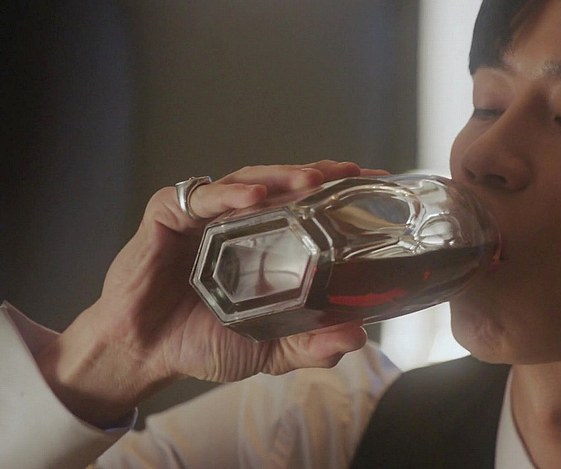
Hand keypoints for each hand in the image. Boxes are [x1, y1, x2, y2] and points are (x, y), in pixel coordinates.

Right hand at [35, 161, 387, 427]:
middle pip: (285, 186)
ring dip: (281, 176)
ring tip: (311, 179)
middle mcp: (239, 223)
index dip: (340, 194)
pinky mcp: (169, 215)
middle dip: (320, 174)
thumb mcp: (269, 349)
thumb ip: (310, 344)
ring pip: (248, 181)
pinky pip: (201, 198)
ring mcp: (204, 216)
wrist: (144, 354)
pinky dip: (228, 194)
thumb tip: (358, 337)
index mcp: (265, 244)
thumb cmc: (202, 342)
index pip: (309, 208)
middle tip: (353, 172)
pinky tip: (254, 196)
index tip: (377, 183)